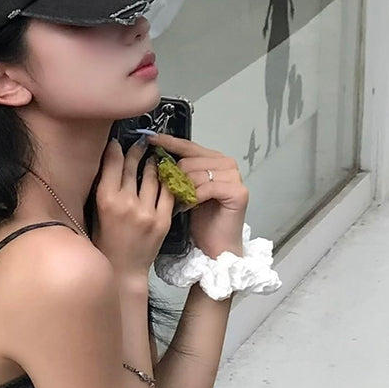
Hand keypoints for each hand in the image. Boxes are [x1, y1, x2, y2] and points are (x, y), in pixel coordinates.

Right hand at [89, 135, 174, 281]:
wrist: (123, 272)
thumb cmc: (105, 243)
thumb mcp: (95, 213)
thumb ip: (103, 188)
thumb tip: (110, 162)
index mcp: (105, 200)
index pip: (113, 163)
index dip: (116, 149)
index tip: (118, 142)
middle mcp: (126, 203)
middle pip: (133, 166)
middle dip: (136, 151)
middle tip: (139, 142)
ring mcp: (147, 212)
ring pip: (153, 176)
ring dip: (153, 163)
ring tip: (153, 156)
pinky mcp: (163, 220)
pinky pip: (168, 192)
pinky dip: (167, 180)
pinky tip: (166, 174)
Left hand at [142, 132, 247, 259]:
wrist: (214, 247)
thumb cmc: (200, 221)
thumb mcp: (183, 190)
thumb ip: (177, 171)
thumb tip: (154, 154)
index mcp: (214, 159)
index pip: (188, 146)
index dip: (168, 143)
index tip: (150, 139)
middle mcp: (227, 164)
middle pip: (189, 160)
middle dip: (174, 177)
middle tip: (169, 194)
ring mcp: (235, 176)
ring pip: (195, 173)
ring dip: (182, 190)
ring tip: (179, 204)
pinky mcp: (238, 191)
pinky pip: (206, 188)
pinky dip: (193, 198)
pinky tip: (188, 207)